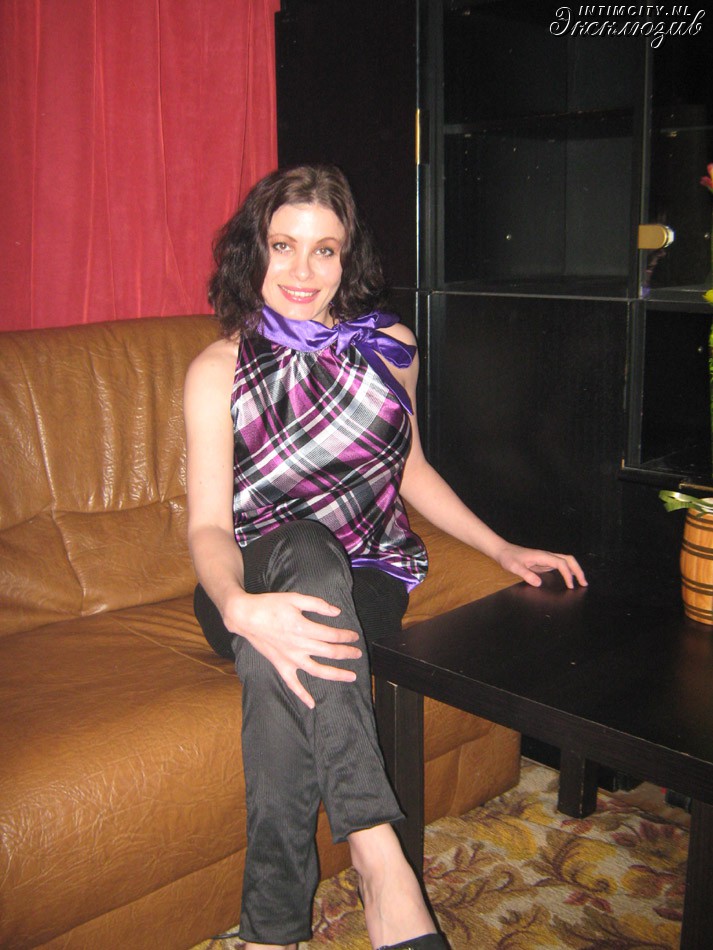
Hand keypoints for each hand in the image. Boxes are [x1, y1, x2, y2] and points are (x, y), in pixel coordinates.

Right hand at [222, 590, 361, 708]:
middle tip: (358, 654)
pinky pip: (292, 684)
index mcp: (303, 628)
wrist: (246, 616)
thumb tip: (336, 612)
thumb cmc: (270, 605)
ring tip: (351, 677)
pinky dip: (302, 695)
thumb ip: (317, 605)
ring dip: (336, 674)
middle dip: (346, 653)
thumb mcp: (295, 598)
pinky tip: (312, 704)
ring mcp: (290, 658)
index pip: (332, 635)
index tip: (354, 637)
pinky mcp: (281, 665)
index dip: (346, 636)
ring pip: (317, 670)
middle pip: (329, 652)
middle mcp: (299, 646)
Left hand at [495, 543, 587, 589]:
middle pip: (568, 559)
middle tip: (584, 583)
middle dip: (578, 570)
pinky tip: (569, 579)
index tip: (570, 586)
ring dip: (575, 570)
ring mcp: (546, 559)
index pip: (561, 563)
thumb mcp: (514, 567)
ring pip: (566, 561)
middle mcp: (547, 556)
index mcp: (542, 556)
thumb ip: (526, 574)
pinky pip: (560, 566)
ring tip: (581, 582)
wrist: (503, 551)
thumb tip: (539, 583)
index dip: (568, 574)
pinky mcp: (544, 563)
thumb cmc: (508, 558)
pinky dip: (568, 572)